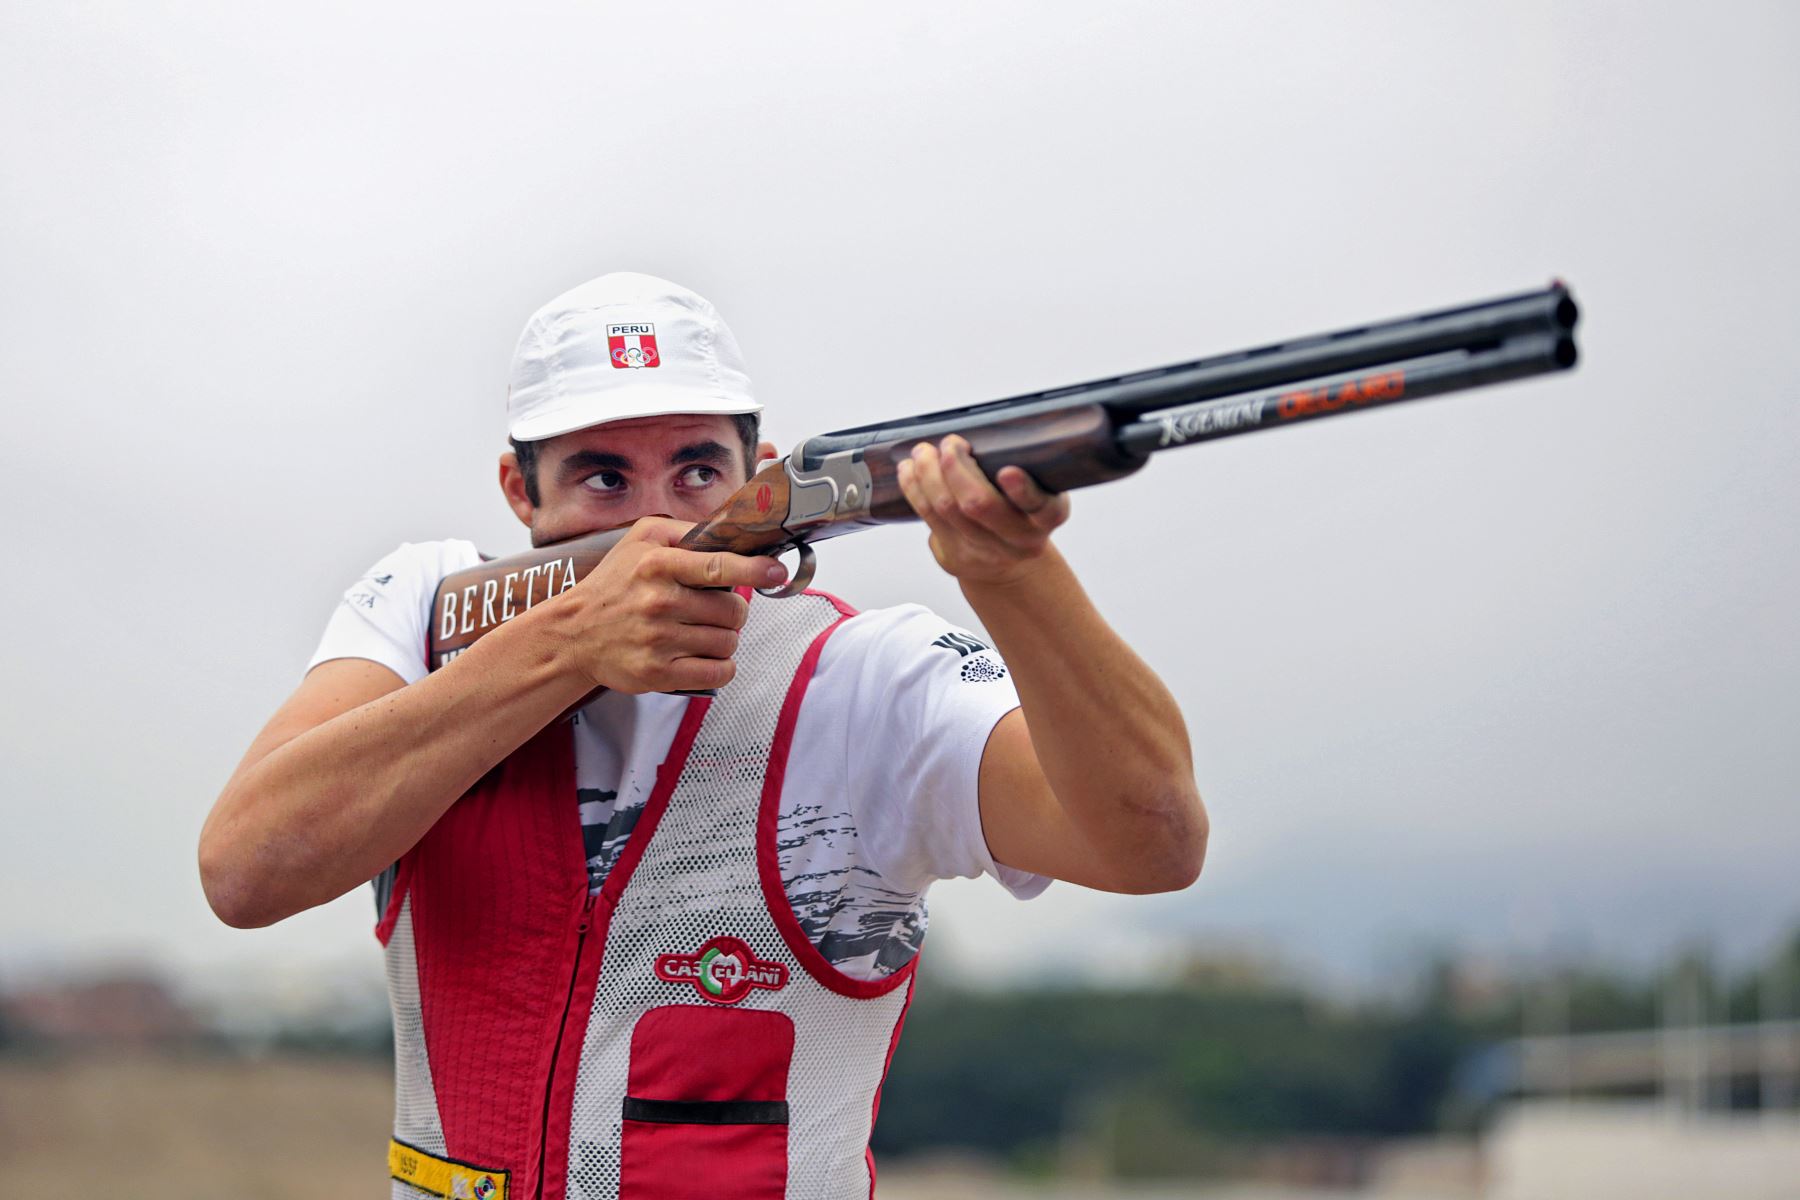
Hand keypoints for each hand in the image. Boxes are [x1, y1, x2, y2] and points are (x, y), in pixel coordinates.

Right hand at [553, 517, 786, 693]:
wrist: (574, 633)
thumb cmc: (614, 583)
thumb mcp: (641, 540)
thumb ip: (685, 531)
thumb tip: (731, 532)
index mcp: (657, 565)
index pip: (717, 566)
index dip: (754, 569)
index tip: (776, 571)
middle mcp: (658, 602)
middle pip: (732, 610)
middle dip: (733, 610)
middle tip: (716, 609)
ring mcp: (658, 641)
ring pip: (728, 642)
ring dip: (725, 638)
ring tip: (703, 631)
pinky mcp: (657, 674)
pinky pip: (717, 673)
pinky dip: (721, 667)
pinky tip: (708, 657)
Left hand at [895, 435, 1070, 587]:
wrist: (1012, 564)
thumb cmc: (1022, 512)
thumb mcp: (1040, 490)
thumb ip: (1025, 465)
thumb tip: (983, 426)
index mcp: (1048, 516)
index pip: (1040, 506)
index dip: (1022, 490)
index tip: (1007, 472)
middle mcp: (1020, 539)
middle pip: (979, 504)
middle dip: (956, 467)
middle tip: (950, 444)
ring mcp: (986, 551)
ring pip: (947, 508)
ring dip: (928, 473)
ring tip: (922, 452)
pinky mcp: (956, 556)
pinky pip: (928, 516)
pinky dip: (914, 487)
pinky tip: (909, 470)